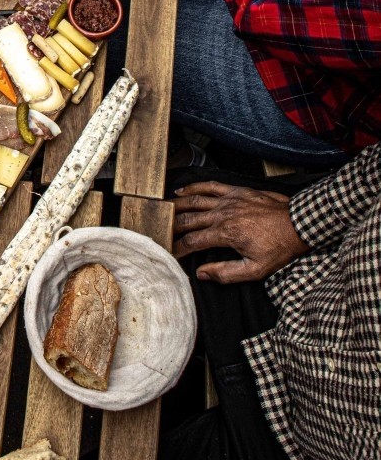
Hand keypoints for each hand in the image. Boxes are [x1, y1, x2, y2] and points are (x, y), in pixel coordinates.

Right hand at [173, 181, 307, 281]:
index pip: (193, 241)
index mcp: (226, 233)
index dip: (178, 248)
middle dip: (172, 226)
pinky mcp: (237, 191)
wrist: (299, 224)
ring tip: (164, 210)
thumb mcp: (256, 270)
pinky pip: (211, 186)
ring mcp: (229, 200)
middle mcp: (223, 214)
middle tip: (161, 231)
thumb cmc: (280, 248)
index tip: (170, 253)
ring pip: (195, 200)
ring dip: (178, 205)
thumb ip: (226, 272)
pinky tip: (184, 190)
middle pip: (189, 219)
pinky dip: (195, 187)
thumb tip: (202, 273)